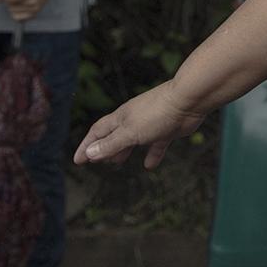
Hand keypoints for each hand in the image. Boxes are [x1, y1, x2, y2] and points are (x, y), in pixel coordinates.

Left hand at [4, 0, 59, 21]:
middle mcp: (34, 2)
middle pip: (11, 6)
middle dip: (8, 1)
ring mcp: (34, 10)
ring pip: (13, 12)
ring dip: (11, 7)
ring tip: (15, 0)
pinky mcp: (34, 15)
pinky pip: (17, 18)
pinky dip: (15, 13)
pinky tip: (18, 7)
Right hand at [74, 81, 204, 169]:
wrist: (188, 100)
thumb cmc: (156, 114)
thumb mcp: (130, 133)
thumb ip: (111, 144)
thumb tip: (90, 153)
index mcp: (121, 118)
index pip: (97, 132)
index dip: (87, 146)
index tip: (78, 160)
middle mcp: (133, 120)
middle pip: (114, 135)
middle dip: (103, 148)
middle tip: (95, 162)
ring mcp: (150, 124)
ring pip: (133, 140)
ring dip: (124, 151)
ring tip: (117, 162)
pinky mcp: (166, 129)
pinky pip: (156, 144)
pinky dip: (152, 154)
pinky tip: (150, 166)